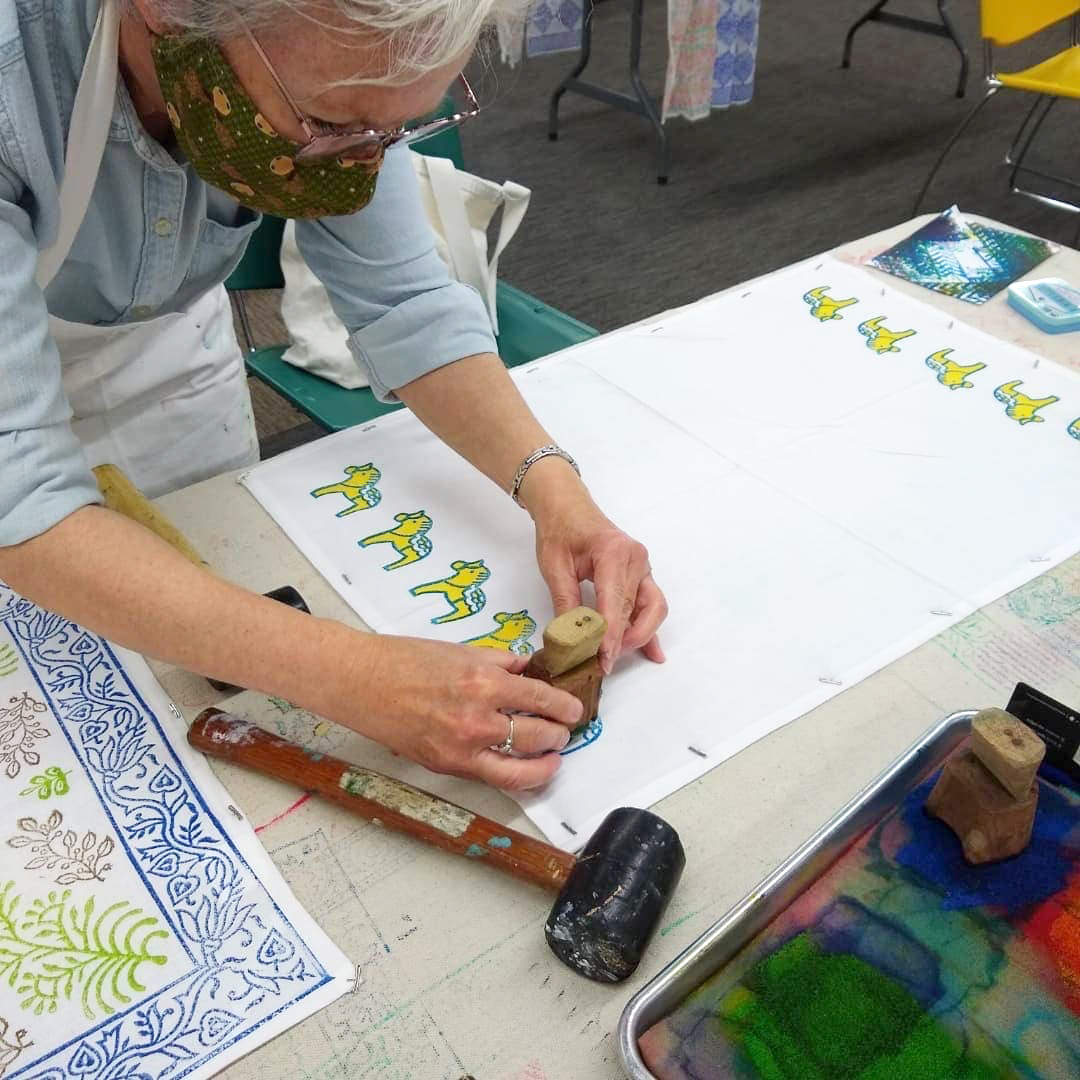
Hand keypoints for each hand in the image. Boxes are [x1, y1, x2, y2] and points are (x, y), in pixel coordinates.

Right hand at [333, 633, 583, 790]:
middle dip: (560, 734)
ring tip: (554, 756)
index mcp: (482, 681)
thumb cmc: (402, 660)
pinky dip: (514, 776)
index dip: (564, 705)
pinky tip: (524, 768)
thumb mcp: (460, 650)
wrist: (360, 682)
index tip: (573, 708)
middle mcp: (476, 718)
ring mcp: (461, 748)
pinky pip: (491, 777)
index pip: (540, 697)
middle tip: (566, 730)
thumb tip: (528, 669)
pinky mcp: (446, 765)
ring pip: (520, 769)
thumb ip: (500, 662)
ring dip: (545, 764)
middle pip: (537, 735)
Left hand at [527, 476, 667, 672]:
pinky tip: (653, 652)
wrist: (566, 506)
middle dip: (624, 640)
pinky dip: (649, 628)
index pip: (616, 603)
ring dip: (640, 635)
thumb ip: (565, 603)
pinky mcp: (641, 574)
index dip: (611, 635)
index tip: (604, 660)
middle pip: (637, 609)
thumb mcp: (554, 567)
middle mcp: (635, 559)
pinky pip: (650, 604)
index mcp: (614, 553)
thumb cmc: (559, 530)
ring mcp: (642, 566)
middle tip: (603, 661)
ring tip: (617, 655)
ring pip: (653, 609)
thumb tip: (571, 640)